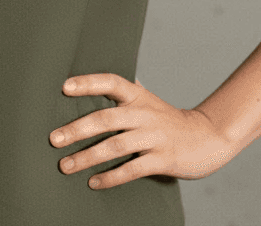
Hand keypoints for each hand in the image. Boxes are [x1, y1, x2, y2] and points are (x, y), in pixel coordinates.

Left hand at [49, 72, 235, 189]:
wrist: (206, 137)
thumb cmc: (168, 118)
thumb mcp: (147, 99)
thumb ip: (126, 91)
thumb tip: (97, 78)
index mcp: (138, 96)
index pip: (111, 82)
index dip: (88, 83)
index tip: (64, 87)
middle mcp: (144, 113)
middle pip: (107, 118)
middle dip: (78, 129)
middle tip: (54, 139)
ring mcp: (154, 137)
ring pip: (116, 146)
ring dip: (88, 157)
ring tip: (66, 165)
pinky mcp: (163, 159)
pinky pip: (133, 169)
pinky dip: (112, 176)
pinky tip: (94, 182)